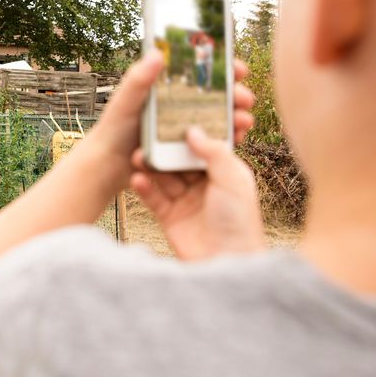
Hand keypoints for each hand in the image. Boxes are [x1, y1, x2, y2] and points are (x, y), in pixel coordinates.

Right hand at [129, 61, 264, 259]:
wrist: (227, 262)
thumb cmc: (239, 221)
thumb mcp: (233, 178)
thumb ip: (213, 151)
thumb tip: (192, 130)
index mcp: (223, 171)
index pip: (201, 145)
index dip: (187, 131)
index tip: (172, 114)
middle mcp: (203, 183)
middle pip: (177, 158)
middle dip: (163, 147)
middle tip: (147, 133)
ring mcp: (184, 200)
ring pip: (163, 176)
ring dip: (150, 165)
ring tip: (137, 155)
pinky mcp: (168, 216)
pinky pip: (152, 197)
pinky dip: (144, 187)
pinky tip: (136, 178)